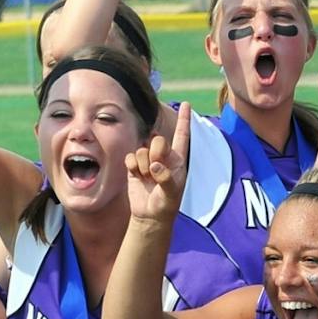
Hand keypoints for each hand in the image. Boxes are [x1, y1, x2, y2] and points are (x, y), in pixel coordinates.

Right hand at [124, 101, 189, 224]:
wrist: (149, 215)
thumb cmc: (166, 204)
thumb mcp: (171, 194)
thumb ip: (166, 179)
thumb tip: (155, 166)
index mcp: (177, 159)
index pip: (181, 135)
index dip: (184, 120)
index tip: (187, 104)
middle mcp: (163, 156)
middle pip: (157, 140)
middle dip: (155, 154)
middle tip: (155, 171)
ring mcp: (148, 160)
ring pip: (142, 149)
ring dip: (143, 165)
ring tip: (148, 179)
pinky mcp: (134, 166)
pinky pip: (131, 156)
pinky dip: (133, 167)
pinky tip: (137, 176)